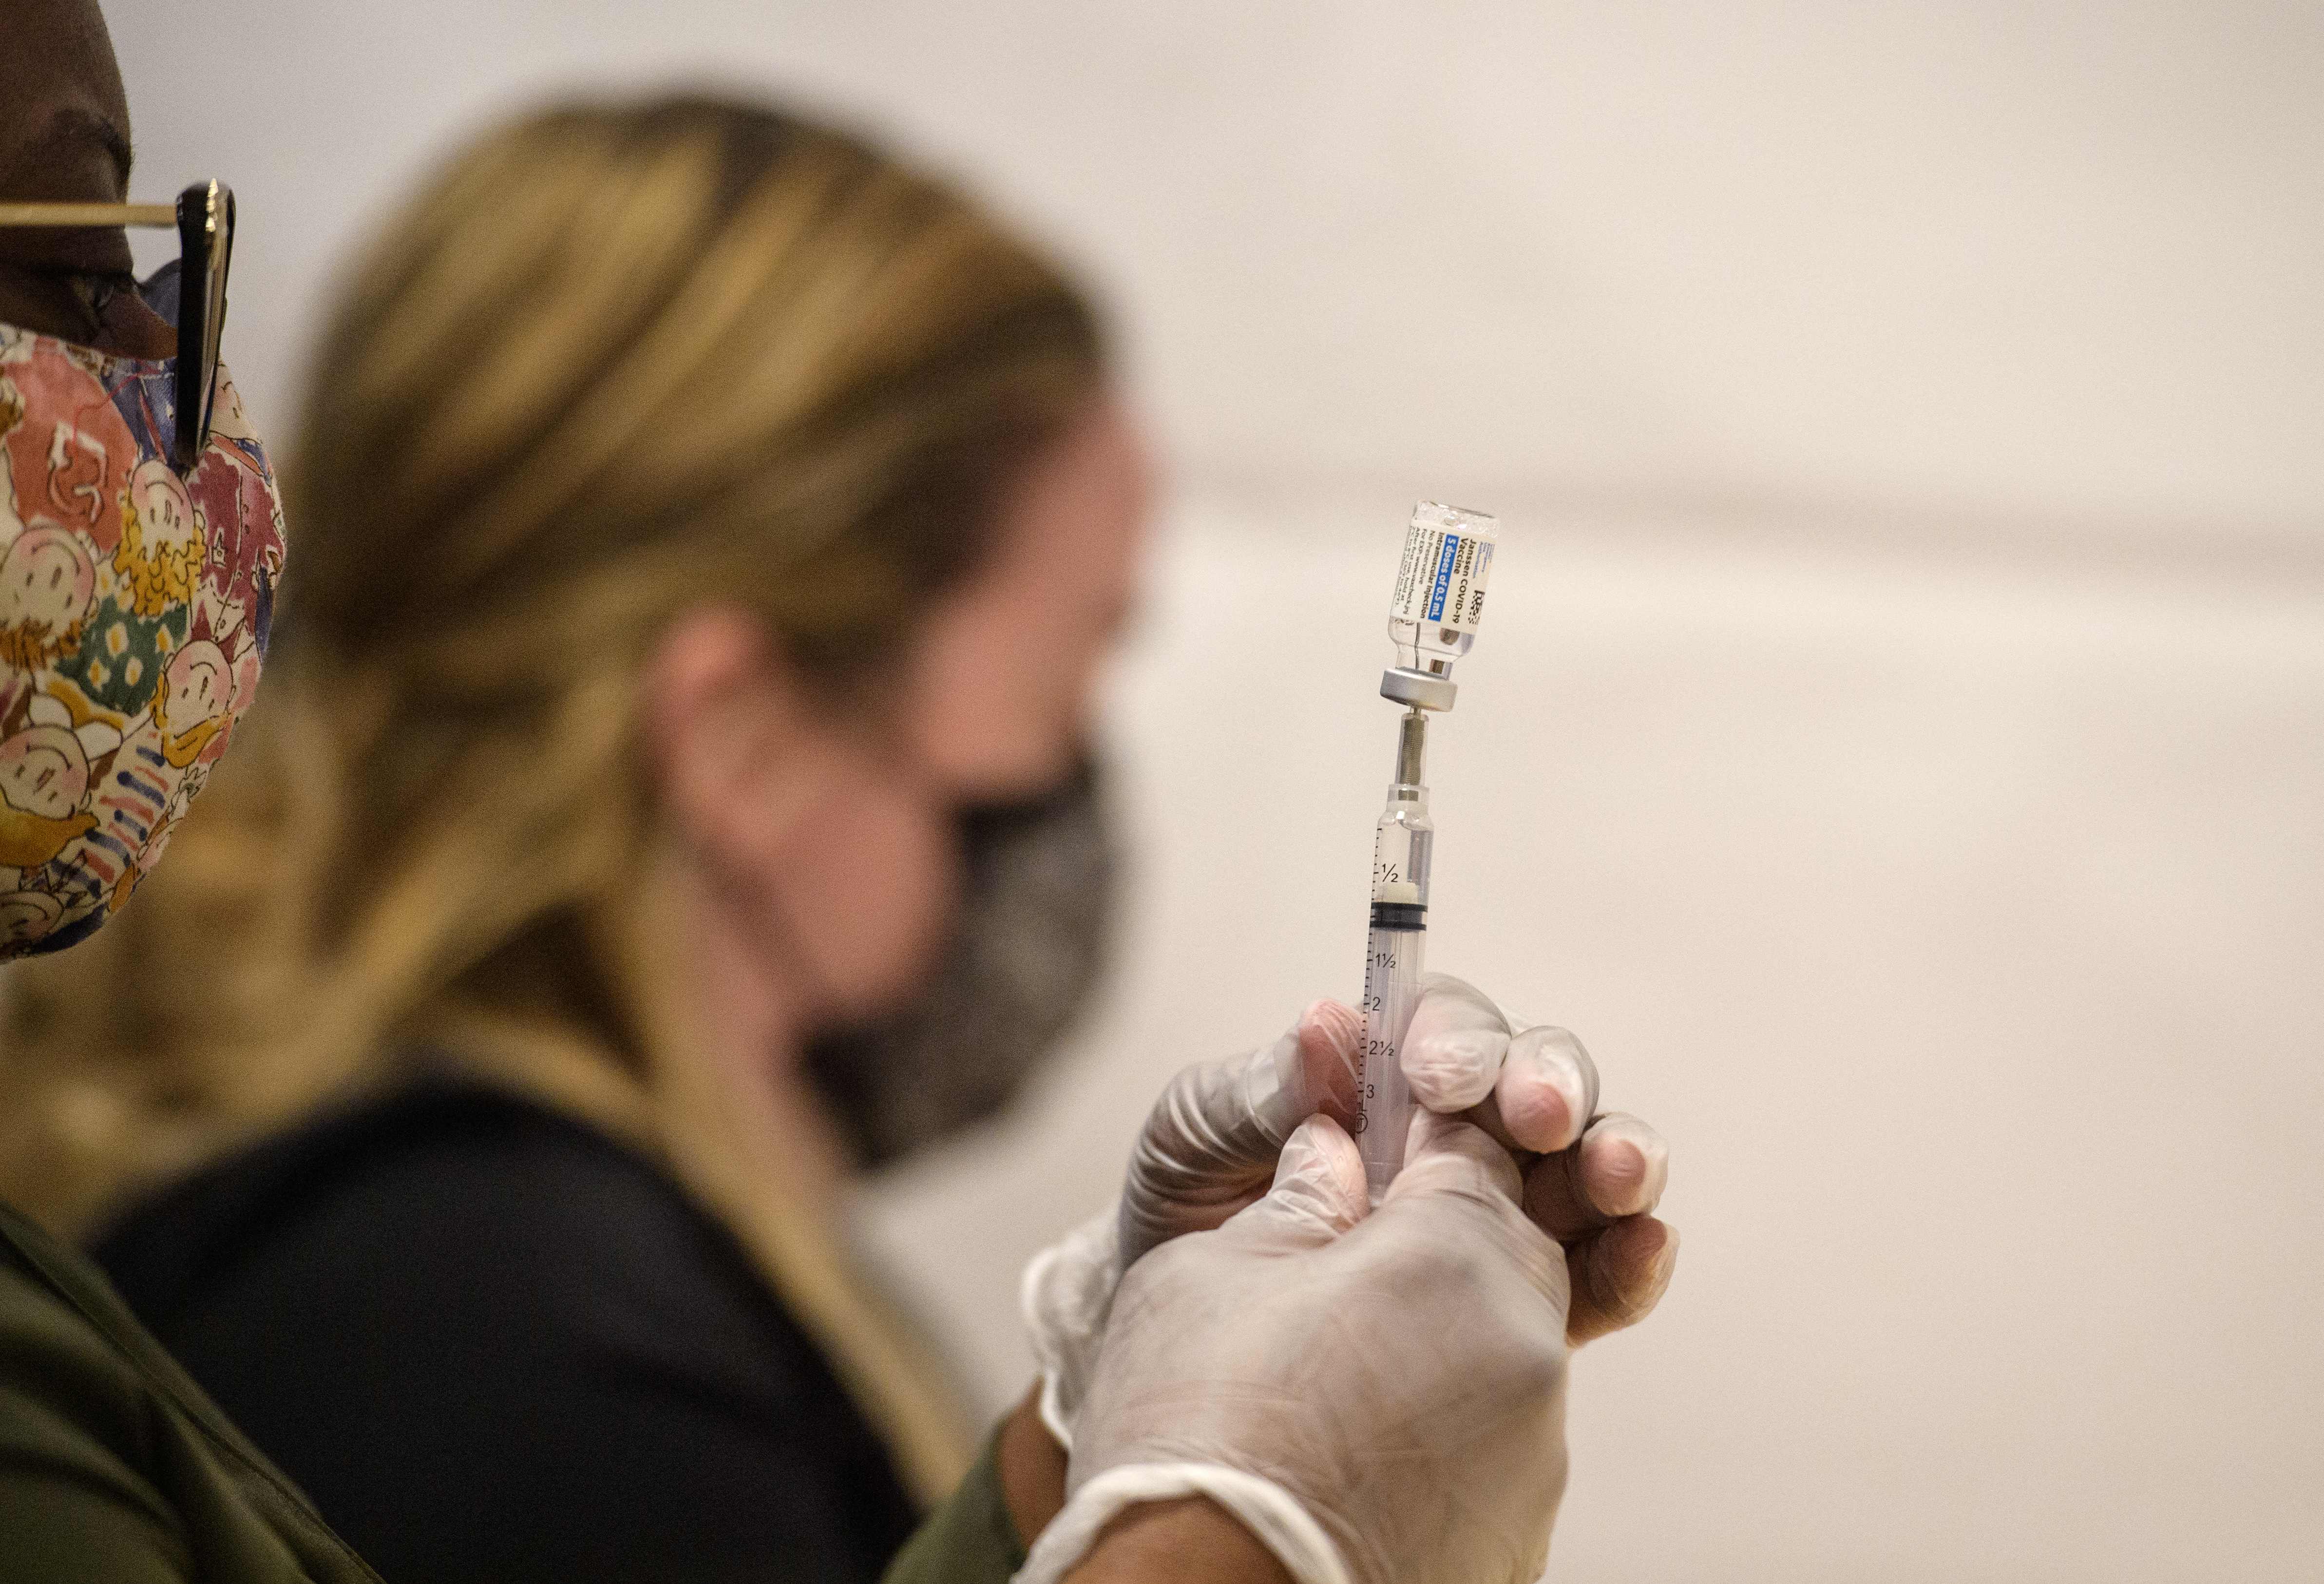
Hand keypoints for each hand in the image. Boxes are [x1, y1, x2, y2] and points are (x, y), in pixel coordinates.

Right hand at [1021, 1112, 1572, 1583]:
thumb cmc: (1190, 1437)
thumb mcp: (1207, 1272)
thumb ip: (1294, 1201)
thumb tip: (1335, 1158)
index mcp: (1455, 1256)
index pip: (1470, 1145)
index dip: (1414, 1129)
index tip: (1363, 1138)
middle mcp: (1522, 1349)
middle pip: (1508, 1243)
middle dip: (1440, 1231)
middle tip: (1351, 1245)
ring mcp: (1533, 1454)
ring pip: (1505, 1343)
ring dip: (1442, 1328)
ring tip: (1345, 1351)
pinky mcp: (1519, 1535)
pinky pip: (1495, 1435)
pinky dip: (1445, 1415)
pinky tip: (1365, 1430)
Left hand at [1022, 978, 1674, 1447]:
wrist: (1177, 1348)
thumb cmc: (1185, 1215)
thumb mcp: (1195, 1140)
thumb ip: (1259, 1088)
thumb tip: (1329, 1025)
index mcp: (1386, 1078)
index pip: (1446, 1031)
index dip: (1455, 1039)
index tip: (1437, 1074)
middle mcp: (1459, 1134)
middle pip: (1536, 1082)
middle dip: (1547, 1087)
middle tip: (1536, 1117)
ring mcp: (1503, 1218)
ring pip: (1586, 1165)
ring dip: (1613, 1158)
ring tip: (1615, 1176)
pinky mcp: (1531, 1306)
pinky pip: (1600, 1275)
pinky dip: (1630, 1260)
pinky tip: (1641, 1250)